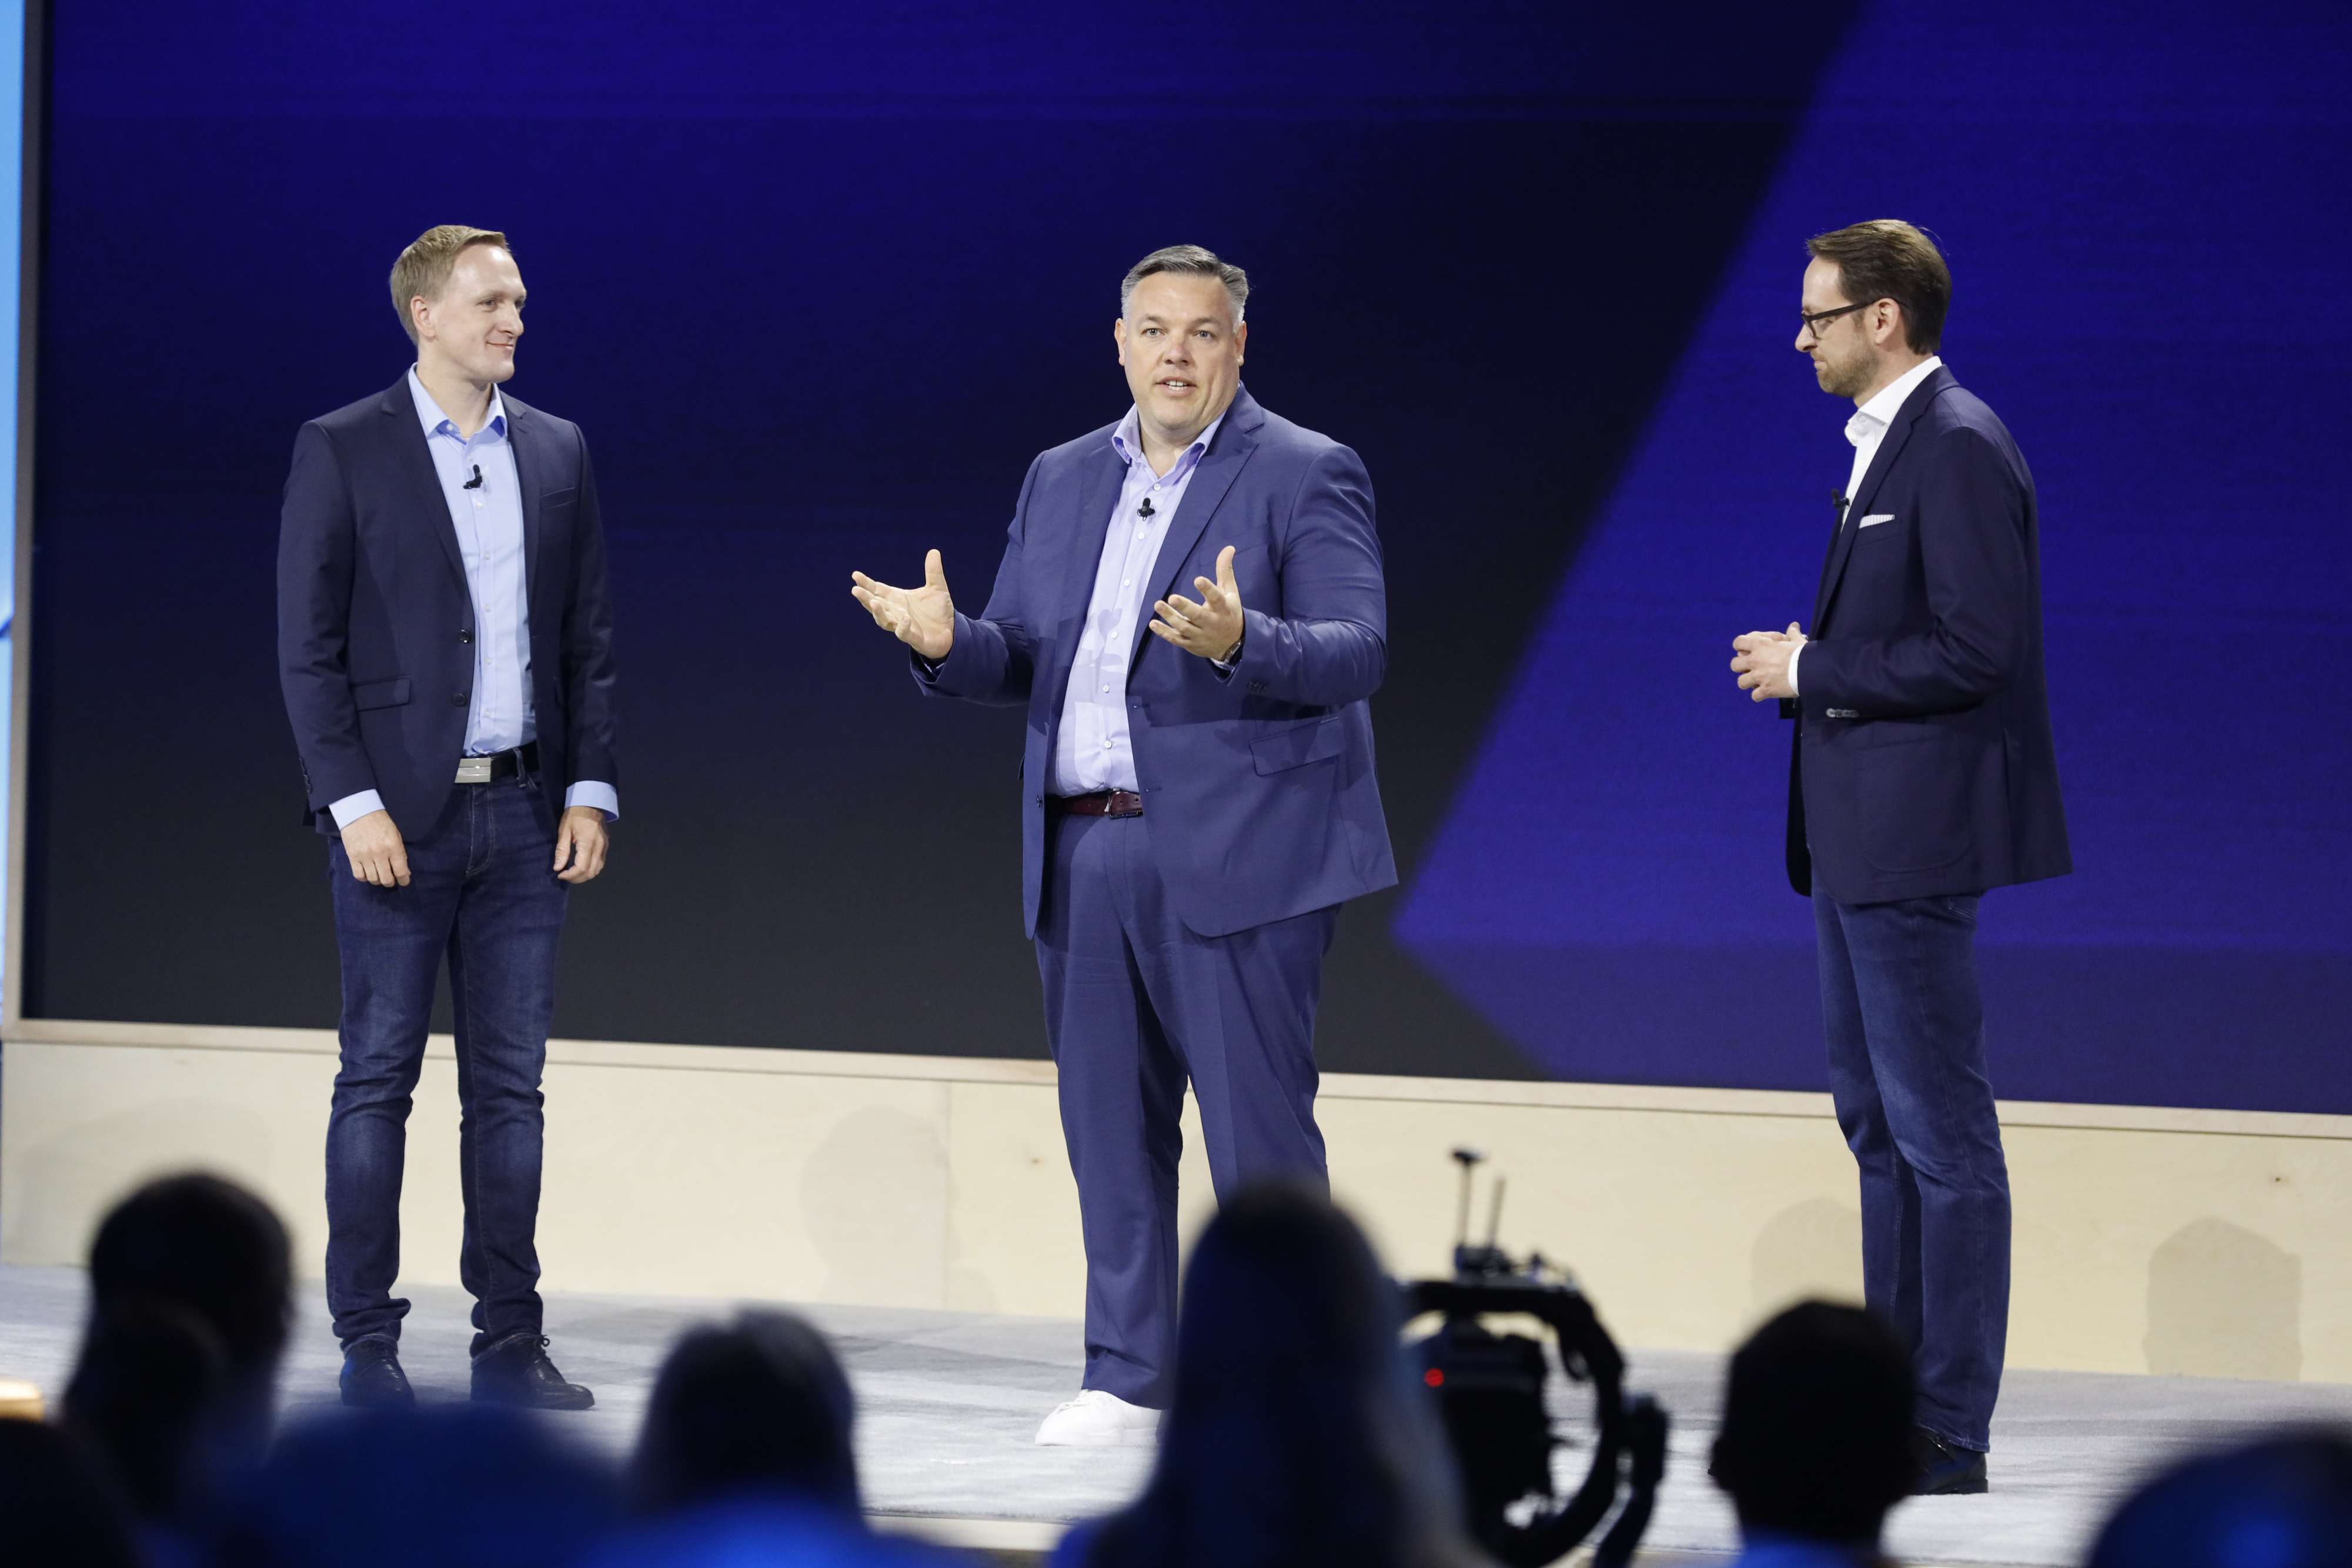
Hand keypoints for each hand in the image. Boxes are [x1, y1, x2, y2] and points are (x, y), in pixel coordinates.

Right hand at [341, 810, 410, 887]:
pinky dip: (364, 878)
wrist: (359, 812)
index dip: (404, 880)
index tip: (404, 882)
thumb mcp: (396, 835)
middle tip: (391, 880)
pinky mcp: (352, 856)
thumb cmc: (381, 823)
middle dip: (390, 882)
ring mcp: (364, 856)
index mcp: (393, 846)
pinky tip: (368, 873)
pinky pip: (359, 875)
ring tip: (379, 876)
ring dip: (378, 881)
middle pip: (386, 879)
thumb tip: (406, 872)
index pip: (400, 871)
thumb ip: (401, 854)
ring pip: (373, 879)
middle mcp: (379, 853)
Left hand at [554, 805, 609, 883]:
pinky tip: (581, 867)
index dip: (570, 875)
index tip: (560, 874)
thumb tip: (558, 868)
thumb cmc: (575, 814)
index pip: (581, 868)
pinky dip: (590, 869)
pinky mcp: (606, 846)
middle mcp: (599, 847)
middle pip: (590, 872)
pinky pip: (600, 864)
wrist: (591, 802)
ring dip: (584, 876)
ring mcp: (604, 847)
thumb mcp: (564, 830)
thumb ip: (562, 850)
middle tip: (564, 875)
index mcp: (588, 843)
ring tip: (572, 873)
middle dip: (576, 878)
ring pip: (597, 870)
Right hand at [851, 549, 954, 660]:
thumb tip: (934, 551)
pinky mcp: (914, 638)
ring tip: (874, 602)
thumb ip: (933, 571)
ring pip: (884, 621)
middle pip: (876, 605)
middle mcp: (896, 612)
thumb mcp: (937, 588)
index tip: (855, 575)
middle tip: (855, 590)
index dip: (866, 583)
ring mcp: (903, 626)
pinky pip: (904, 634)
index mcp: (897, 598)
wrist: (950, 631)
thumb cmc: (938, 610)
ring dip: (878, 612)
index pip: (878, 589)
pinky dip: (902, 627)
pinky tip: (904, 619)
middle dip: (865, 598)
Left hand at [1148, 545, 1245, 660]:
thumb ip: (1225, 570)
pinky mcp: (1191, 644)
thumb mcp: (1230, 592)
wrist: (1233, 645)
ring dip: (1170, 617)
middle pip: (1198, 616)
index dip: (1208, 590)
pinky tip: (1153, 623)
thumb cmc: (1229, 612)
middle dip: (1185, 608)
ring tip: (1158, 604)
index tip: (1198, 579)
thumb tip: (1229, 547)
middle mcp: (1212, 624)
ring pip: (1185, 627)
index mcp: (1223, 609)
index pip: (1217, 599)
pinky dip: (1164, 633)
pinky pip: (1176, 639)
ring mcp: (1201, 636)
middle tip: (1172, 597)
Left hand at [1731, 622, 1804, 701]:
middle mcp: (1755, 660)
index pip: (1738, 642)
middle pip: (1734, 664)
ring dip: (1747, 682)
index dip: (1740, 646)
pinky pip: (1755, 696)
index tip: (1746, 650)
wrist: (1810, 670)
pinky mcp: (1766, 690)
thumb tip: (1794, 625)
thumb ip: (1792, 633)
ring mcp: (1759, 676)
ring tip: (1756, 682)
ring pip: (1741, 682)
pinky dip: (1759, 695)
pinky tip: (1765, 693)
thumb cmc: (1803, 653)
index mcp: (1760, 645)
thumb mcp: (1797, 641)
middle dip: (1740, 667)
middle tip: (1750, 668)